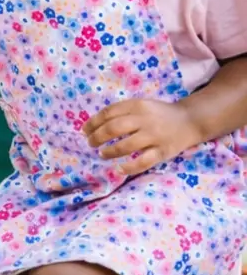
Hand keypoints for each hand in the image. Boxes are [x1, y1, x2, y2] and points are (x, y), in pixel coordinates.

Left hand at [83, 98, 199, 176]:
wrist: (190, 120)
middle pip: (114, 128)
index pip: (109, 112)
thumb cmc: (158, 115)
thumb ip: (121, 113)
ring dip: (110, 151)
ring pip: (126, 146)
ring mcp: (155, 136)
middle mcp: (145, 119)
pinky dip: (129, 167)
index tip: (84, 131)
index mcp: (137, 105)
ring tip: (102, 154)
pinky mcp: (163, 151)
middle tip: (90, 143)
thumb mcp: (141, 106)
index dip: (93, 122)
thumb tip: (93, 125)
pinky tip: (119, 169)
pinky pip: (143, 161)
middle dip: (97, 137)